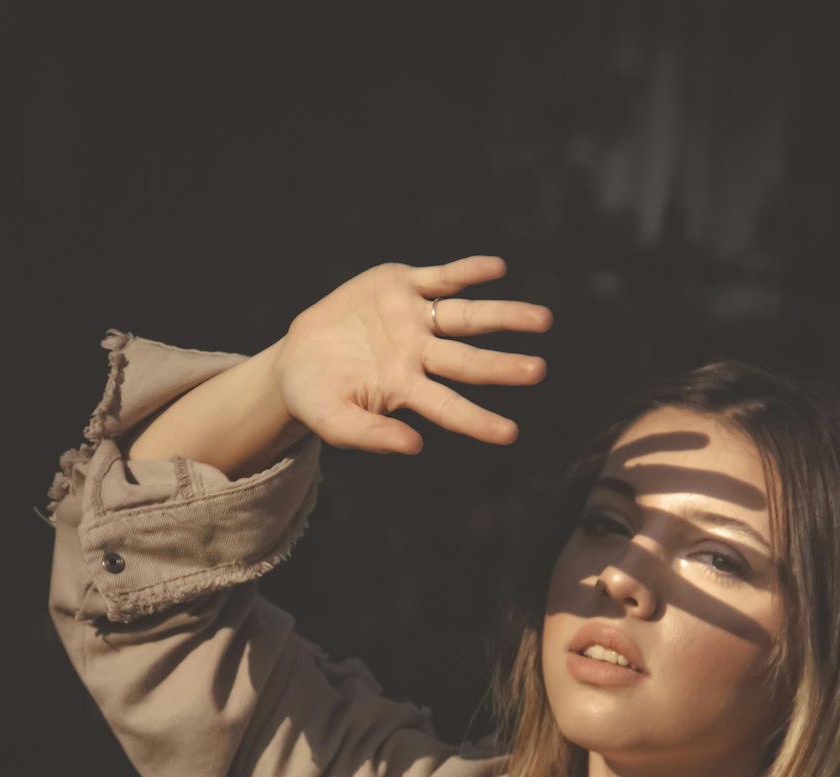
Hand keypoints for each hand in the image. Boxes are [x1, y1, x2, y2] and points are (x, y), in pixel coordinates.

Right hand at [270, 255, 551, 453]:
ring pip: (467, 316)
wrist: (297, 357)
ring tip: (543, 320)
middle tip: (539, 370)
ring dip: (504, 315)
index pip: (448, 407)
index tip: (510, 434)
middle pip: (468, 360)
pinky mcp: (401, 285)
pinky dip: (467, 272)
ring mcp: (413, 319)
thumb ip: (372, 435)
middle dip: (503, 365)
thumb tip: (415, 446)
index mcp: (405, 389)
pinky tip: (496, 268)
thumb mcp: (335, 422)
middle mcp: (418, 354)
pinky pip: (442, 277)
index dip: (477, 421)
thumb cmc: (318, 398)